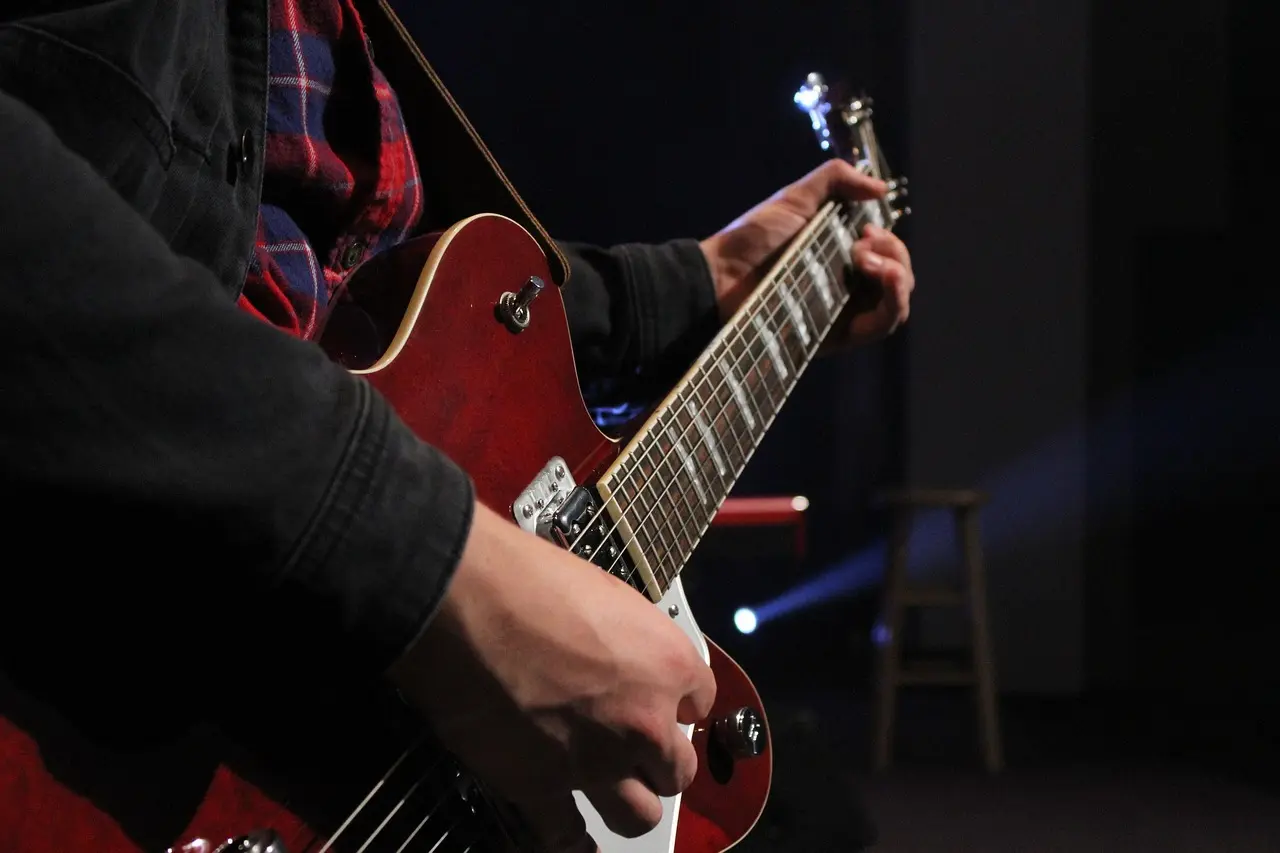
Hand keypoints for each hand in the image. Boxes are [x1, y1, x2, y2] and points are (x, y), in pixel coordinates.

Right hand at [389, 501, 715, 851]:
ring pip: (640, 815)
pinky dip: (570, 838)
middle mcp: (644, 721)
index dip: (678, 702)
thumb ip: (625, 640)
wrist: (465, 601)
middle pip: (677, 768)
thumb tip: (614, 654)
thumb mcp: (604, 592)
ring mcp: (596, 762)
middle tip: (635, 747)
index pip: (701, 700)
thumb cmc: (525, 578)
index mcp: (667, 664)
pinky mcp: (542, 787)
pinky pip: (567, 835)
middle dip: (659, 759)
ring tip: (611, 789)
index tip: (662, 702)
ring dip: (629, 802)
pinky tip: (572, 836)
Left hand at [699, 158, 914, 346]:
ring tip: (870, 262)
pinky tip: (880, 279)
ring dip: (899, 278)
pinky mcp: (837, 336)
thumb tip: (882, 189)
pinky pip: (880, 327)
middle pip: (900, 278)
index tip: (866, 228)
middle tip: (862, 244)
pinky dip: (892, 303)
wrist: (721, 278)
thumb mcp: (796, 197)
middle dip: (895, 254)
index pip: (889, 254)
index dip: (890, 241)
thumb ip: (835, 179)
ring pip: (896, 305)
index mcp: (842, 255)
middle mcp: (848, 286)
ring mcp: (844, 313)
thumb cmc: (753, 239)